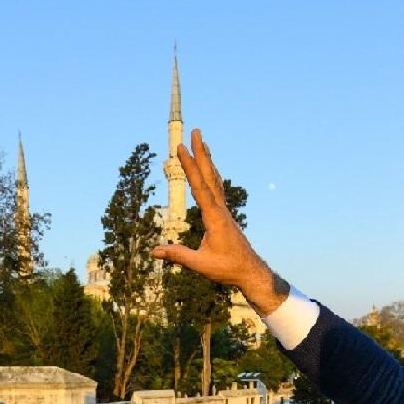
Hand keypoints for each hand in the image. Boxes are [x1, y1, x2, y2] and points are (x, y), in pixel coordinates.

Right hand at [150, 129, 282, 313]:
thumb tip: (154, 251)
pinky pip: (217, 189)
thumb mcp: (201, 265)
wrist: (250, 272)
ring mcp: (224, 211)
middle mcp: (221, 209)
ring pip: (215, 180)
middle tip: (196, 132)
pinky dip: (212, 175)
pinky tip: (211, 171)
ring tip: (203, 142)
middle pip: (209, 176)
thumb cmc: (227, 269)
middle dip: (201, 153)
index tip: (181, 148)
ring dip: (208, 160)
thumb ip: (178, 256)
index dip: (189, 166)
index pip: (199, 186)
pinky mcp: (225, 216)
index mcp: (214, 217)